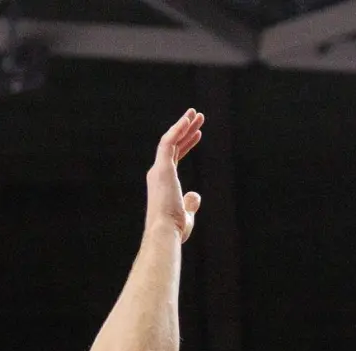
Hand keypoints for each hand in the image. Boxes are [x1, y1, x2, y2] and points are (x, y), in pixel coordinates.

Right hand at [147, 109, 204, 242]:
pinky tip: (188, 120)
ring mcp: (158, 169)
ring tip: (196, 113)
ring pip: (170, 140)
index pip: (174, 157)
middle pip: (173, 145)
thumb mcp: (186, 213)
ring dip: (183, 125)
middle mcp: (158, 173)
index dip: (186, 143)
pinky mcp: (161, 168)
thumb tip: (195, 195)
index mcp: (163, 182)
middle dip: (185, 129)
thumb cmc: (174, 228)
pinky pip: (168, 143)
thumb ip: (190, 203)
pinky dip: (178, 130)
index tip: (198, 133)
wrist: (165, 232)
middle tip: (197, 116)